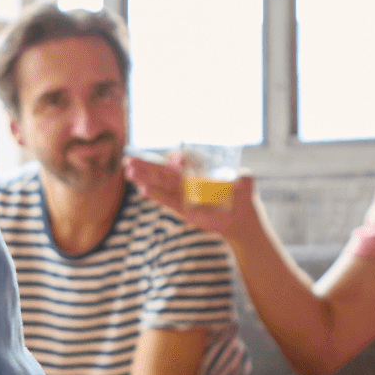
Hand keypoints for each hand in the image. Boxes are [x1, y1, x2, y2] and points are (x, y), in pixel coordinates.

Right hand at [123, 153, 258, 240]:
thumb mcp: (246, 184)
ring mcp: (183, 194)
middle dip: (147, 165)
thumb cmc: (241, 194)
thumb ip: (244, 180)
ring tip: (129, 171)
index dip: (176, 159)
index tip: (179, 159)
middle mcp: (188, 180)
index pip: (182, 160)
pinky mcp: (183, 208)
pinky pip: (168, 201)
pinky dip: (156, 195)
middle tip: (128, 159)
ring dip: (145, 178)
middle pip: (164, 171)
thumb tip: (244, 178)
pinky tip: (143, 190)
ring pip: (161, 184)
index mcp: (198, 169)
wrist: (241, 216)